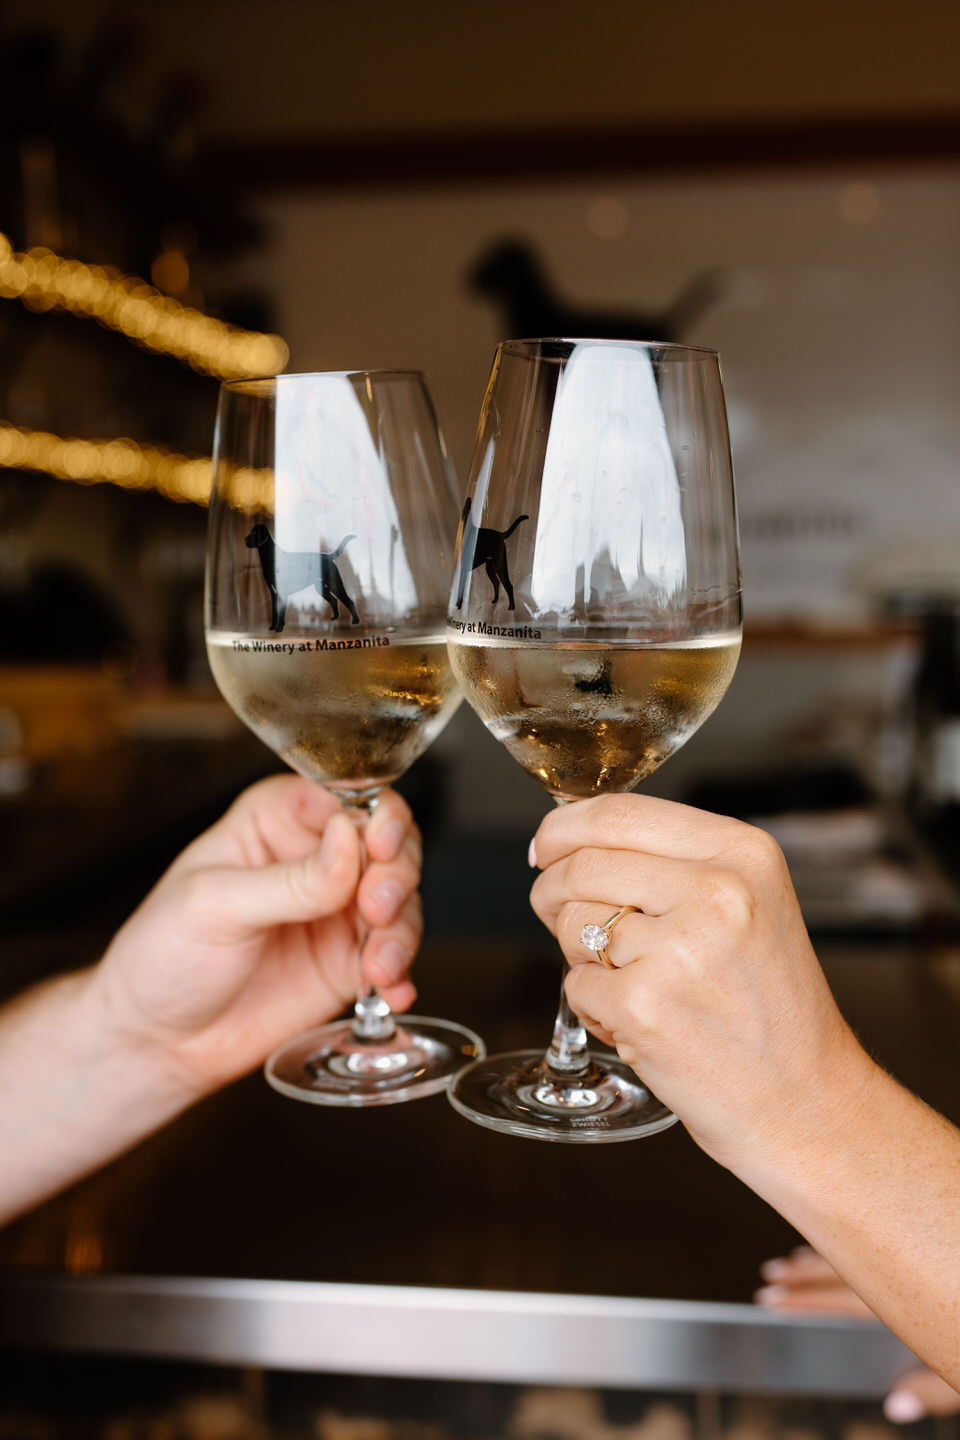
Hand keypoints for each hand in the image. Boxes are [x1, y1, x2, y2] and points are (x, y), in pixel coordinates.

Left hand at [86, 775, 421, 1097]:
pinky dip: (401, 973)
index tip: (378, 847)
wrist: (155, 1041)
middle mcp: (317, 858)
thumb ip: (289, 880)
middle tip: (377, 909)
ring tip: (377, 965)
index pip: (347, 797)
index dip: (377, 817)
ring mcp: (336, 912)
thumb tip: (350, 840)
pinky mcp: (347, 963)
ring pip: (401, 902)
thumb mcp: (215, 905)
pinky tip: (392, 992)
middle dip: (396, 875)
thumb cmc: (164, 954)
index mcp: (278, 819)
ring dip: (401, 931)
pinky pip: (394, 958)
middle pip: (389, 845)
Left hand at [528, 793, 877, 1176]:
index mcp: (741, 853)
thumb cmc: (771, 1008)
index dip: (564, 829)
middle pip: (581, 866)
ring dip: (582, 957)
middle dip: (554, 893)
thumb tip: (568, 844)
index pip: (620, 813)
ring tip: (635, 983)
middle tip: (563, 920)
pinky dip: (593, 1008)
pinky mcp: (645, 1007)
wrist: (807, 1102)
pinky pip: (574, 986)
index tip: (545, 847)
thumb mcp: (750, 904)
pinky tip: (638, 1023)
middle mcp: (717, 892)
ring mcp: (679, 950)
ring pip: (571, 924)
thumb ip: (672, 865)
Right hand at [757, 1246, 959, 1421]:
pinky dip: (856, 1240)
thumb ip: (933, 1389)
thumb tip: (892, 1406)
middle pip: (844, 1265)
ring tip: (793, 1260)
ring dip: (824, 1255)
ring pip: (860, 1242)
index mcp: (912, 1300)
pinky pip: (882, 1230)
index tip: (770, 1298)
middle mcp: (911, 1267)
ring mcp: (919, 1249)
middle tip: (770, 1278)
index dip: (804, 1301)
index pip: (845, 1298)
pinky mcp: (931, 1234)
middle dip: (804, 1274)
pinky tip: (844, 1244)